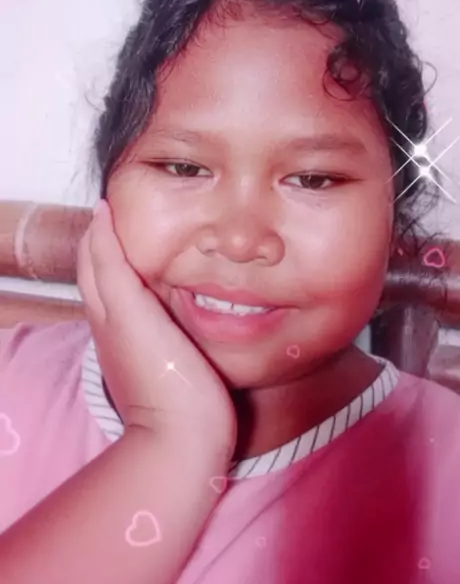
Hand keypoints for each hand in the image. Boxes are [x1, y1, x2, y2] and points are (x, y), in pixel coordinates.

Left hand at [77, 200, 236, 453]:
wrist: (184, 443)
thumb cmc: (165, 378)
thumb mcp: (132, 313)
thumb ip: (113, 267)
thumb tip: (100, 219)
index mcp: (107, 311)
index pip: (93, 256)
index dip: (100, 227)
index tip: (117, 198)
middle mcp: (114, 326)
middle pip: (104, 273)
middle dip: (109, 241)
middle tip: (135, 213)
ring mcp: (135, 345)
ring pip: (125, 293)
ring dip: (131, 264)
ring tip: (156, 242)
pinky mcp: (159, 359)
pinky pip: (147, 313)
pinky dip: (150, 290)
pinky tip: (171, 290)